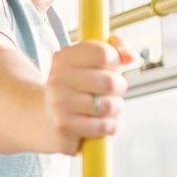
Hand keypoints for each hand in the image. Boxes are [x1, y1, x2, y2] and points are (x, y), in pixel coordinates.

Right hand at [44, 37, 132, 152]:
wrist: (46, 119)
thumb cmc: (78, 88)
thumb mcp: (93, 63)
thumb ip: (116, 49)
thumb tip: (130, 57)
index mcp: (64, 58)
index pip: (103, 53)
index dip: (115, 61)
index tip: (109, 67)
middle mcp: (57, 79)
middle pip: (109, 82)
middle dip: (118, 87)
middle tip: (109, 91)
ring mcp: (59, 104)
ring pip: (108, 106)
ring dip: (114, 109)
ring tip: (103, 108)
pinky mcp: (64, 127)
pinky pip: (103, 126)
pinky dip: (109, 126)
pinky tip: (100, 123)